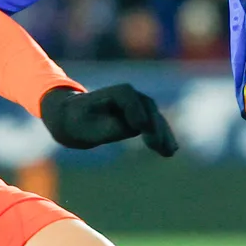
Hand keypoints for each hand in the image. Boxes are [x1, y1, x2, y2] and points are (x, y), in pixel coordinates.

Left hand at [40, 84, 178, 155]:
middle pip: (147, 107)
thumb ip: (107, 126)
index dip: (136, 111)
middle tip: (157, 145)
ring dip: (163, 134)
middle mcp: (129, 95)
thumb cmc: (76, 121)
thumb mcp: (85, 125)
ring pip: (155, 117)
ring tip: (169, 152)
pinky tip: (170, 151)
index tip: (140, 127)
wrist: (74, 118)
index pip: (129, 97)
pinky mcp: (142, 117)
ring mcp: (138, 106)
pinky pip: (156, 126)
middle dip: (154, 125)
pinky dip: (163, 137)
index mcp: (113, 92)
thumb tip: (132, 128)